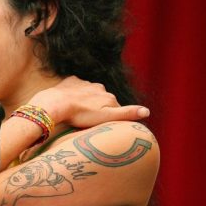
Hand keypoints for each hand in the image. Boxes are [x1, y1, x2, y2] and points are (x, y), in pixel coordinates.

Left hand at [29, 76, 149, 127]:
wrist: (57, 103)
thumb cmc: (82, 114)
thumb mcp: (107, 117)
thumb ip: (127, 113)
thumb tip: (148, 111)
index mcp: (109, 96)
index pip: (115, 107)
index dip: (111, 117)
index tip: (104, 125)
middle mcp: (99, 87)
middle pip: (103, 99)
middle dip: (99, 108)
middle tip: (90, 120)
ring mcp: (85, 83)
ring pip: (90, 92)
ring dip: (87, 100)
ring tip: (79, 112)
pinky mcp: (71, 81)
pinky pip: (76, 86)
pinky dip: (75, 93)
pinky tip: (70, 101)